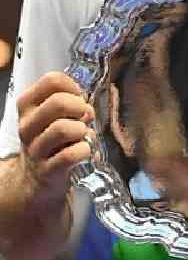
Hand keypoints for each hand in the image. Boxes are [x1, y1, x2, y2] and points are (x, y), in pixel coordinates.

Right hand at [16, 72, 93, 215]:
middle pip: (58, 102)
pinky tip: (86, 150)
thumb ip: (68, 100)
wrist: (35, 178)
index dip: (73, 87)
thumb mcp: (53, 116)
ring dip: (83, 130)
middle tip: (86, 117)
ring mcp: (35, 149)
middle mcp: (27, 125)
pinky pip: (70, 155)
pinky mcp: (47, 170)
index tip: (79, 98)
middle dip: (81, 107)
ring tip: (84, 135)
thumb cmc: (52, 139)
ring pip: (63, 128)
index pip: (51, 80)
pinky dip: (85, 150)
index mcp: (28, 105)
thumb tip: (88, 96)